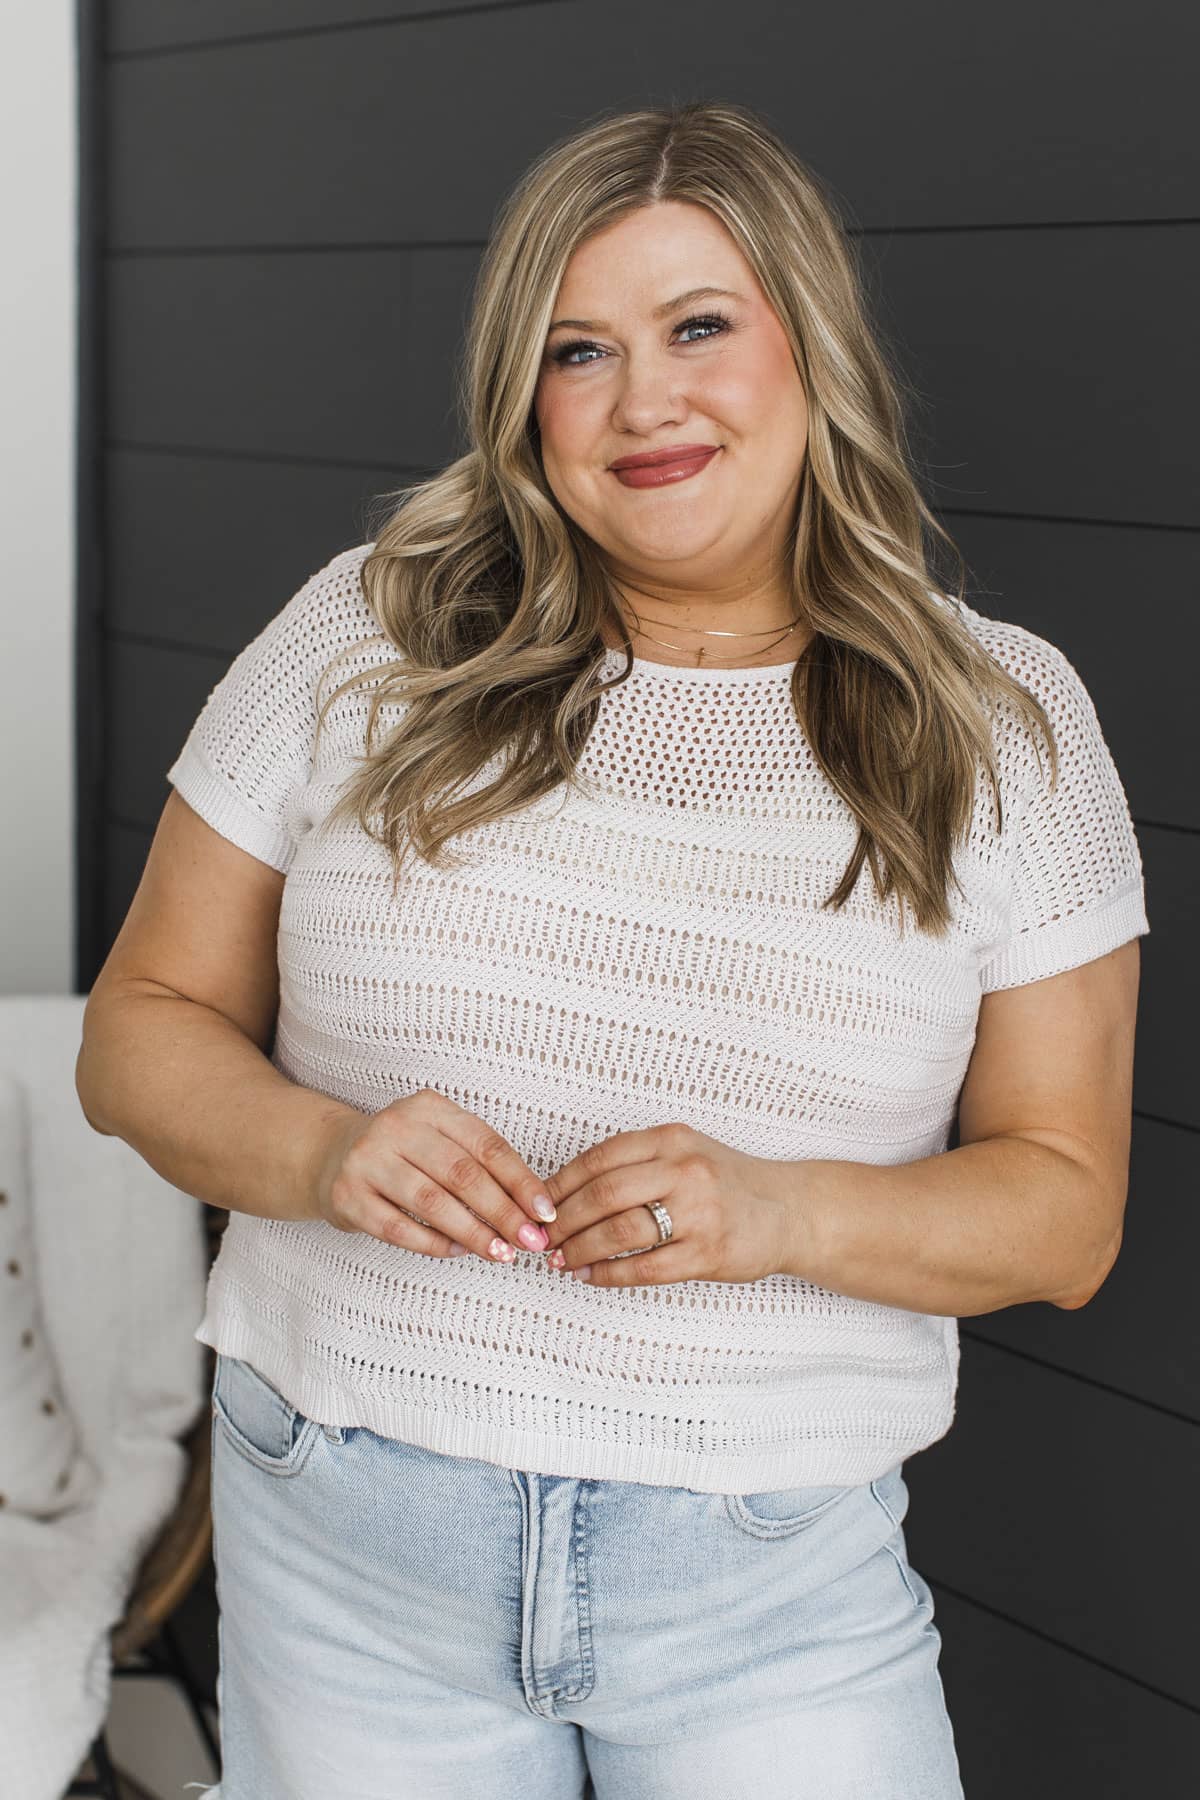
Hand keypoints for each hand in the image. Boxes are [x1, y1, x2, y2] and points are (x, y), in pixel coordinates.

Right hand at [307, 1088, 556, 1263]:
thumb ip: (478, 1163)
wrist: (328, 1155)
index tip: (545, 1212)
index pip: (486, 1145)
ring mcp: (368, 1160)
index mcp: (429, 1108)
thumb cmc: (401, 1152)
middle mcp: (396, 1127)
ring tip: (501, 1253)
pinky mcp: (347, 1196)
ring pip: (432, 1202)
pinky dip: (433, 1244)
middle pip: (462, 1174)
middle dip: (503, 1212)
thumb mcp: (437, 1139)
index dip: (520, 1181)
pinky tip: (457, 1252)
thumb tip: (530, 1208)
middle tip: (530, 1241)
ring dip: (472, 1233)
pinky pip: (398, 1228)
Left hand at [539, 1123, 796, 1286]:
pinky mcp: (708, 1253)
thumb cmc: (726, 1182)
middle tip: (542, 1239)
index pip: (600, 1158)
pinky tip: (589, 1277)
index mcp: (672, 1140)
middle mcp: (685, 1170)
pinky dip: (608, 1275)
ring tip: (559, 1260)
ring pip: (619, 1232)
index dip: (560, 1184)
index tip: (538, 1205)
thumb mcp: (686, 1152)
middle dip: (564, 1221)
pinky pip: (645, 1268)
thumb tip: (567, 1191)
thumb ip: (636, 1162)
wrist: (789, 1211)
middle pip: (603, 1195)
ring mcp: (699, 1213)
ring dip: (580, 1250)